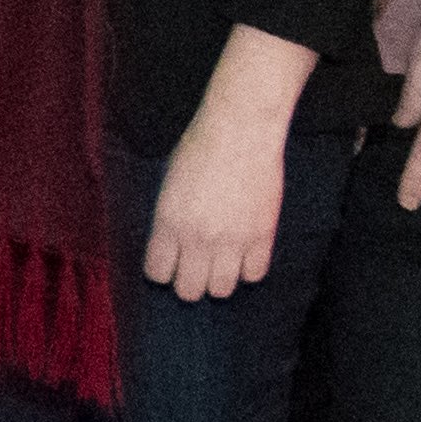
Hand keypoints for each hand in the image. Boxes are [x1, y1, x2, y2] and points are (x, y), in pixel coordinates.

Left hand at [144, 104, 295, 301]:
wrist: (240, 130)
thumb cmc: (199, 149)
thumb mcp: (168, 185)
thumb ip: (168, 221)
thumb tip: (172, 247)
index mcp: (168, 224)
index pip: (158, 273)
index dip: (162, 271)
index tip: (169, 264)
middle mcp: (198, 238)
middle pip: (189, 291)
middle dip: (189, 283)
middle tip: (196, 267)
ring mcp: (232, 240)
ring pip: (222, 289)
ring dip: (219, 279)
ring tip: (221, 262)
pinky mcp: (263, 235)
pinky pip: (255, 274)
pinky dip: (249, 269)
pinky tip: (245, 254)